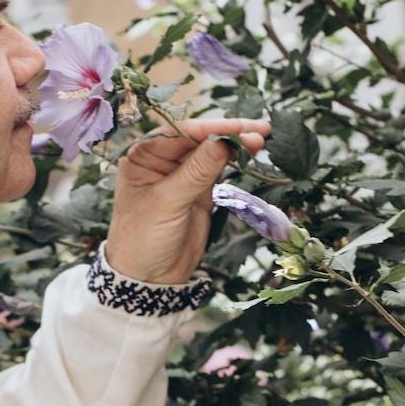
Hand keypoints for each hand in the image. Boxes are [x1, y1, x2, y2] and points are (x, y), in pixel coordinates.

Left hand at [105, 117, 271, 285]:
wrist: (148, 277)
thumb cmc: (143, 240)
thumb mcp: (167, 204)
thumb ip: (195, 172)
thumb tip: (222, 142)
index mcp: (142, 156)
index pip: (180, 132)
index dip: (211, 129)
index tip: (239, 128)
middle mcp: (161, 159)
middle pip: (199, 137)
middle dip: (229, 133)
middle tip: (260, 130)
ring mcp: (181, 173)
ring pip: (212, 150)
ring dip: (236, 144)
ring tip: (262, 139)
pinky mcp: (198, 188)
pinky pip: (218, 167)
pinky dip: (235, 159)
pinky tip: (251, 152)